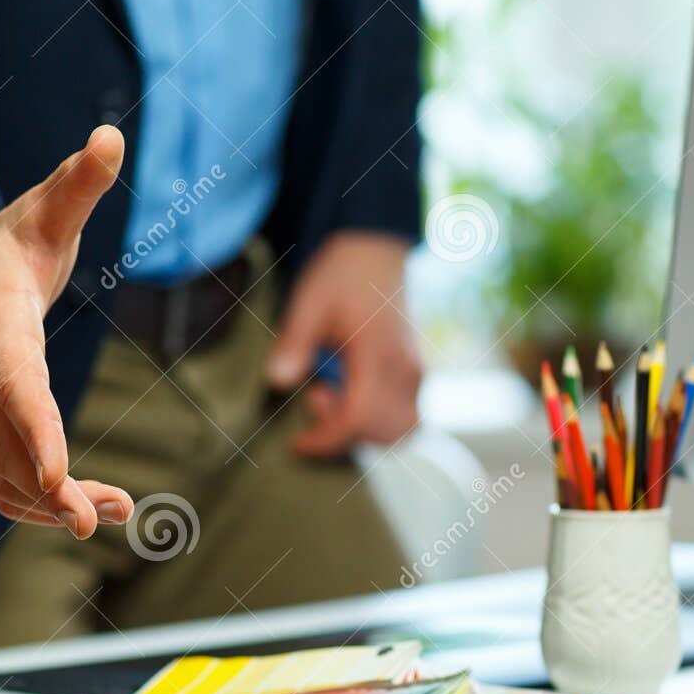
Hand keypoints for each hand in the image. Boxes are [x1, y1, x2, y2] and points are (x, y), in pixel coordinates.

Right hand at [0, 126, 134, 537]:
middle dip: (50, 490)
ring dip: (54, 506)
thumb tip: (110, 135)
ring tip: (118, 510)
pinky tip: (94, 507)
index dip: (36, 429)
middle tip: (102, 517)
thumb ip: (79, 181)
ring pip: (2, 477)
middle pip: (6, 445)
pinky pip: (2, 483)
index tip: (59, 475)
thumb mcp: (44, 209)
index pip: (15, 380)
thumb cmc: (8, 243)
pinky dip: (43, 505)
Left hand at [266, 230, 421, 456]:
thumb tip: (277, 381)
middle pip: (384, 433)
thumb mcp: (307, 304)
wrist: (373, 249)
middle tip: (317, 396)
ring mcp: (415, 371)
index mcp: (379, 355)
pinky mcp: (415, 370)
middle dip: (345, 433)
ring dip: (365, 427)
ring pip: (401, 428)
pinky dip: (378, 417)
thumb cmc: (341, 275)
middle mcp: (406, 369)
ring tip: (335, 391)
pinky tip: (351, 387)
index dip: (326, 440)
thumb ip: (294, 344)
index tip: (297, 444)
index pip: (358, 419)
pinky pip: (406, 414)